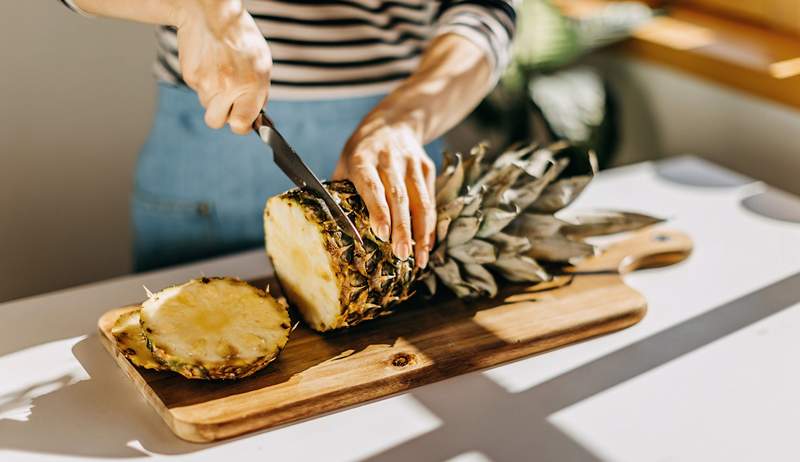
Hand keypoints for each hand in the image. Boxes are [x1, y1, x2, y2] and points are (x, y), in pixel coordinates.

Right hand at [175, 0, 270, 133]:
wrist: (211, 14)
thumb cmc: (241, 37)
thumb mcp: (262, 64)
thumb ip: (259, 93)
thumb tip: (256, 116)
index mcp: (252, 85)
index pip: (240, 124)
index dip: (240, 126)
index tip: (241, 121)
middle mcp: (229, 87)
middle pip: (217, 121)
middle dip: (222, 114)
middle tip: (228, 99)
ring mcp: (207, 83)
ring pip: (207, 105)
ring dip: (213, 96)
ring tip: (220, 73)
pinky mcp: (191, 76)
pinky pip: (197, 90)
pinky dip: (203, 81)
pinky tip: (210, 64)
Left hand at [333, 121, 435, 268]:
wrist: (394, 122)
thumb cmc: (362, 151)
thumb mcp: (345, 162)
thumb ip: (341, 191)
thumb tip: (332, 227)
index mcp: (363, 158)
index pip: (372, 185)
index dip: (378, 209)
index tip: (382, 234)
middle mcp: (389, 159)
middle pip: (399, 196)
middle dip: (402, 228)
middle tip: (402, 255)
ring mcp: (411, 163)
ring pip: (420, 201)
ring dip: (421, 232)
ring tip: (419, 259)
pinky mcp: (427, 168)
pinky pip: (430, 201)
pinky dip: (429, 225)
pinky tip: (426, 246)